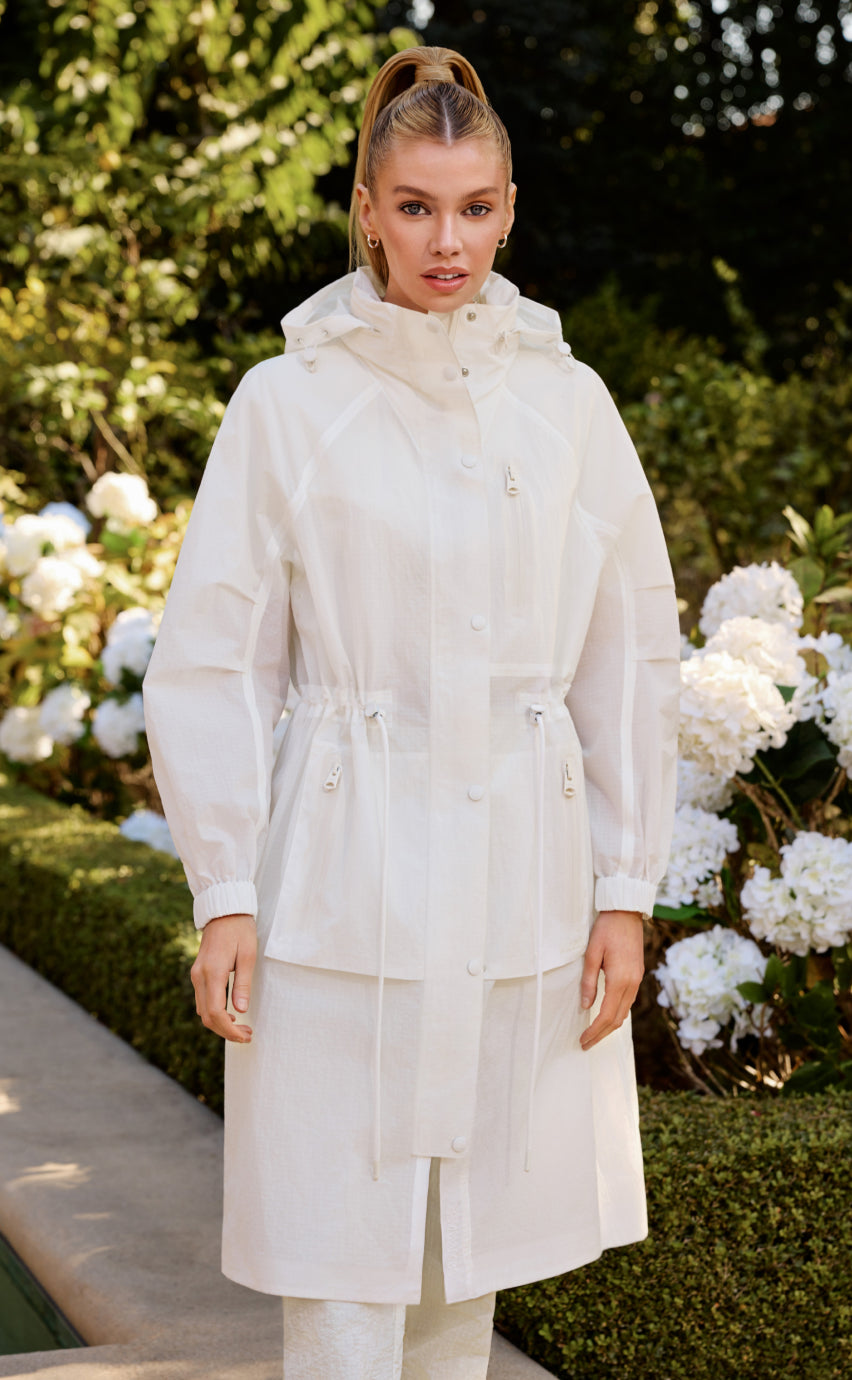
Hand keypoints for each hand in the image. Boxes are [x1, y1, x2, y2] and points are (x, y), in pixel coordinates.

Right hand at [190, 913, 256, 1042]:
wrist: (224, 910)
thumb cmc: (240, 930)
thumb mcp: (248, 956)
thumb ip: (243, 984)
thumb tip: (241, 1011)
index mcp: (212, 973)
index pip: (216, 1013)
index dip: (230, 1030)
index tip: (245, 1036)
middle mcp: (199, 976)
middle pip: (207, 1017)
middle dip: (226, 1031)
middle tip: (247, 1035)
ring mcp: (196, 975)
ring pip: (202, 1010)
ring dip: (220, 1023)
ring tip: (242, 1027)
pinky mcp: (198, 973)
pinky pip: (202, 1000)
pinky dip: (214, 1012)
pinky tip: (230, 1014)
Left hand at [579, 909, 644, 1050]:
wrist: (626, 912)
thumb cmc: (606, 929)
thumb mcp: (592, 953)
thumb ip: (588, 981)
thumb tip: (585, 1006)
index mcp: (620, 980)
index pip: (606, 1015)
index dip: (594, 1031)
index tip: (582, 1040)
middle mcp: (632, 984)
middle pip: (617, 1019)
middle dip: (601, 1035)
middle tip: (585, 1044)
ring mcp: (637, 980)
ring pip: (624, 1013)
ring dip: (609, 1027)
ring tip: (593, 1034)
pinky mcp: (637, 975)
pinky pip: (628, 1002)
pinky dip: (616, 1014)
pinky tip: (606, 1016)